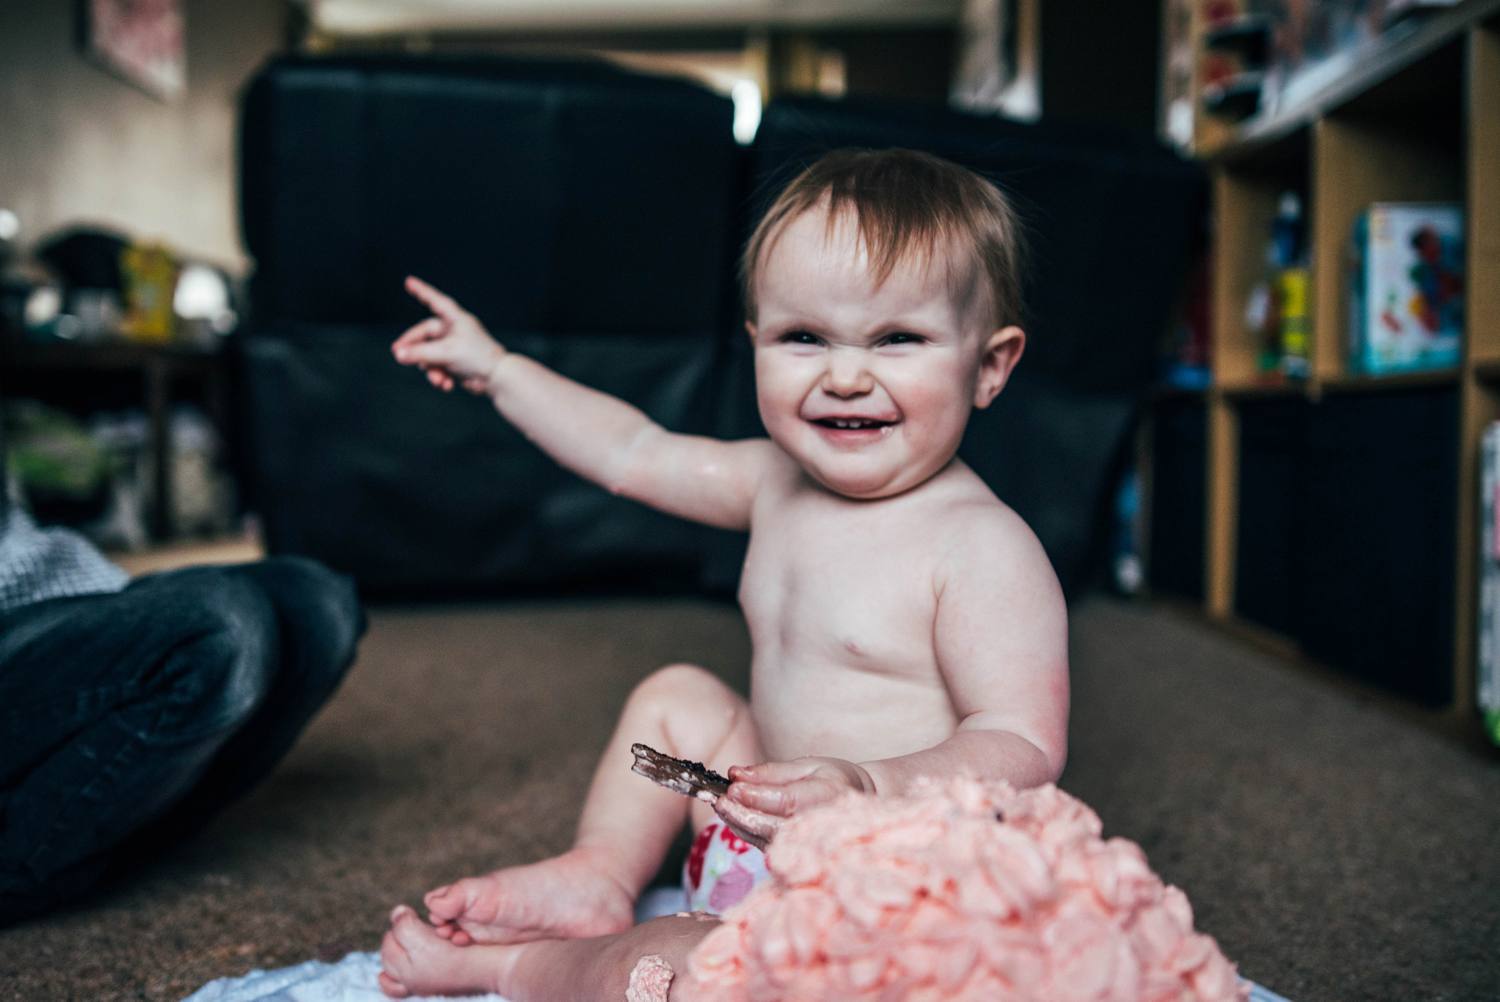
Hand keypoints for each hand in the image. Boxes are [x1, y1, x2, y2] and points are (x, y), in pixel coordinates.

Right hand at [392, 275, 506, 394]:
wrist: (497, 379)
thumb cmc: (478, 358)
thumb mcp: (446, 353)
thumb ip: (421, 353)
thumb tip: (398, 355)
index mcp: (455, 319)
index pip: (435, 301)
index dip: (422, 291)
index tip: (409, 281)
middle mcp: (453, 331)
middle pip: (424, 334)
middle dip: (414, 348)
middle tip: (398, 355)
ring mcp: (452, 347)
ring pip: (428, 355)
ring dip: (431, 369)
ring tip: (438, 380)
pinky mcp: (453, 363)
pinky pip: (437, 367)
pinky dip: (439, 376)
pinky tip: (446, 385)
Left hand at [713, 757, 873, 847]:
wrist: (859, 807)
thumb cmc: (834, 781)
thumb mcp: (809, 765)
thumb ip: (772, 771)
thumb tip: (736, 774)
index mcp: (829, 796)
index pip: (787, 802)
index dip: (758, 797)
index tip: (733, 788)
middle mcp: (819, 825)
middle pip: (773, 827)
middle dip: (742, 814)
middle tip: (719, 800)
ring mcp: (808, 845)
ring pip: (765, 840)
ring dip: (738, 823)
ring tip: (719, 804)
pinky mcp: (794, 855)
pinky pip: (764, 845)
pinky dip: (745, 830)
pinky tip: (732, 815)